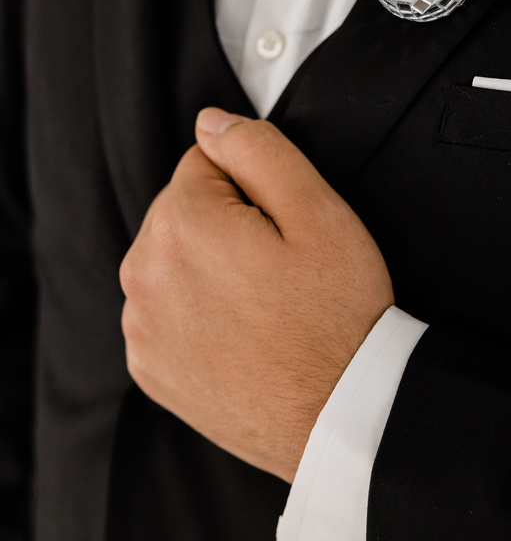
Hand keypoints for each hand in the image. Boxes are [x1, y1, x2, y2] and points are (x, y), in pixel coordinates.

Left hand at [119, 109, 393, 481]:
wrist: (338, 417)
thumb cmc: (337, 319)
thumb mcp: (319, 212)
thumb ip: (258, 150)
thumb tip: (212, 122)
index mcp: (182, 224)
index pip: (206, 161)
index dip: (256, 188)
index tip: (284, 227)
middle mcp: (144, 272)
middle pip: (184, 210)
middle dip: (227, 224)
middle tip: (281, 269)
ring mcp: (142, 325)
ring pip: (174, 260)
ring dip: (209, 267)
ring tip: (265, 305)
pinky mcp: (149, 367)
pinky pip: (166, 311)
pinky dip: (196, 314)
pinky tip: (242, 335)